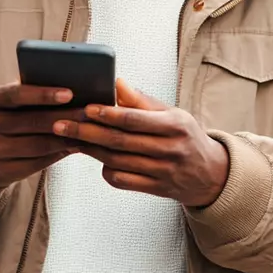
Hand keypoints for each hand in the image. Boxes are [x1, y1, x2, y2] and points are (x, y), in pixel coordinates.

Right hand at [0, 83, 85, 187]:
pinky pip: (38, 163)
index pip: (16, 95)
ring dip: (67, 138)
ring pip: (39, 145)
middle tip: (89, 113)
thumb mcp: (11, 105)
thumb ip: (32, 95)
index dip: (43, 94)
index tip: (69, 93)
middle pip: (33, 122)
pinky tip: (75, 146)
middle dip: (66, 116)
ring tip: (88, 130)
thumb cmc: (6, 121)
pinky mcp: (1, 172)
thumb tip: (71, 91)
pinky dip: (59, 154)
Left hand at [52, 78, 228, 207]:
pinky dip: (105, 169)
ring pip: (117, 161)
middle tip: (61, 124)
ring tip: (69, 138)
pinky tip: (95, 158)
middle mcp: (170, 149)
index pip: (135, 119)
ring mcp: (163, 172)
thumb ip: (143, 100)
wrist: (211, 174)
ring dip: (90, 150)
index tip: (86, 108)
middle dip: (87, 132)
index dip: (108, 114)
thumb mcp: (173, 113)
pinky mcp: (156, 189)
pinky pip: (122, 181)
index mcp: (175, 125)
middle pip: (120, 141)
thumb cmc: (186, 136)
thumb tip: (117, 83)